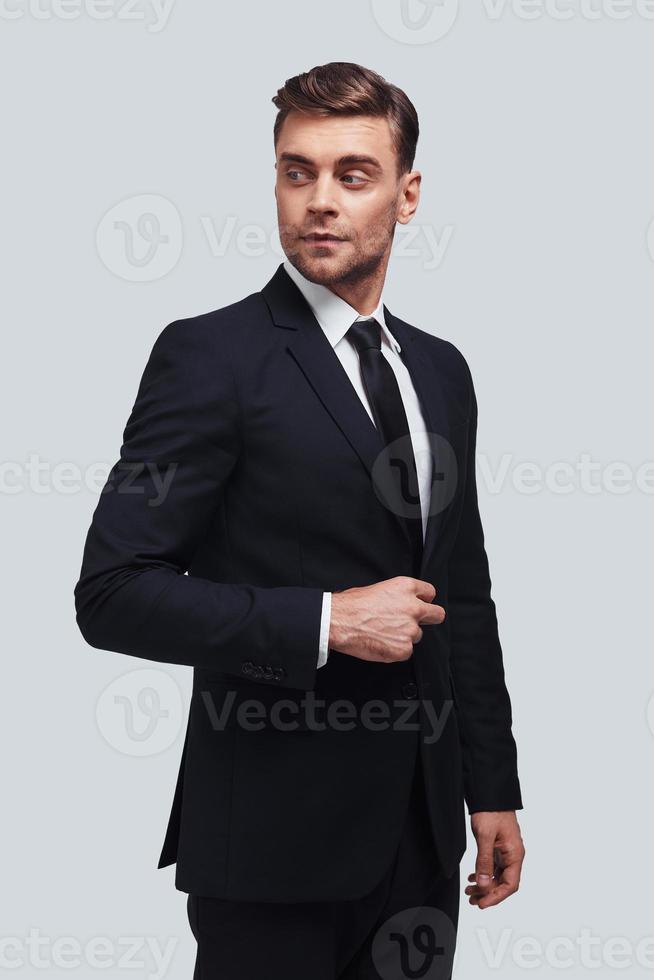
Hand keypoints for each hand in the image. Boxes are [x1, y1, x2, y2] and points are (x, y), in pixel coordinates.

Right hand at [328, 575, 444, 663]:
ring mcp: (410, 629)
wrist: (339, 622)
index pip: (430, 593)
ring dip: (405, 636)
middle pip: (437, 614)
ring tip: (384, 633)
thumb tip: (399, 604)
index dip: (423, 600)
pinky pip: (406, 651)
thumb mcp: (378, 589)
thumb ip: (396, 596)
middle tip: (414, 622)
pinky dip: (395, 650)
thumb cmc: (351, 605)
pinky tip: (381, 643)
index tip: (419, 604)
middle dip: (429, 618)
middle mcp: (413, 607)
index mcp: (406, 588)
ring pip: (417, 635)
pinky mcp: (404, 648)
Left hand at [465, 811, 524, 908]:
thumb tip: (484, 885)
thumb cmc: (491, 811)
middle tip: (472, 900)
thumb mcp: (485, 836)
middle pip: (504, 883)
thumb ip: (485, 861)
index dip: (496, 897)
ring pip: (498, 876)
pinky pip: (494, 866)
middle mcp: (513, 855)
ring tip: (469, 891)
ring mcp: (506, 851)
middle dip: (488, 893)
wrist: (490, 794)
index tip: (482, 904)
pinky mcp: (499, 847)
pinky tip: (472, 877)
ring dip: (484, 885)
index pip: (510, 885)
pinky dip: (483, 874)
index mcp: (515, 854)